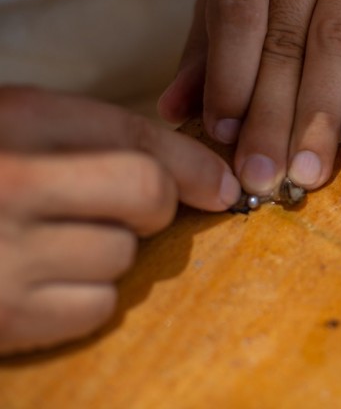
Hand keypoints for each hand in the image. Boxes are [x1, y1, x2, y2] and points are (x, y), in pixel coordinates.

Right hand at [0, 87, 240, 354]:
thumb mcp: (19, 128)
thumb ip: (98, 139)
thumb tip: (205, 179)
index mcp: (19, 119)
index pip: (138, 136)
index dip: (195, 164)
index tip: (222, 186)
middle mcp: (14, 181)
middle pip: (148, 196)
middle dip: (154, 208)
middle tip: (127, 211)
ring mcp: (5, 254)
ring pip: (123, 257)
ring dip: (108, 254)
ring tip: (55, 242)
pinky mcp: (2, 316)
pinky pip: (95, 307)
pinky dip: (84, 298)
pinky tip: (41, 280)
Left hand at [158, 0, 340, 195]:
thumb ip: (205, 43)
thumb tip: (176, 112)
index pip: (239, 15)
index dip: (230, 78)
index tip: (222, 134)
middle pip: (290, 40)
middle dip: (275, 115)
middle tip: (263, 175)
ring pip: (339, 47)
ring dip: (321, 116)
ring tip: (307, 170)